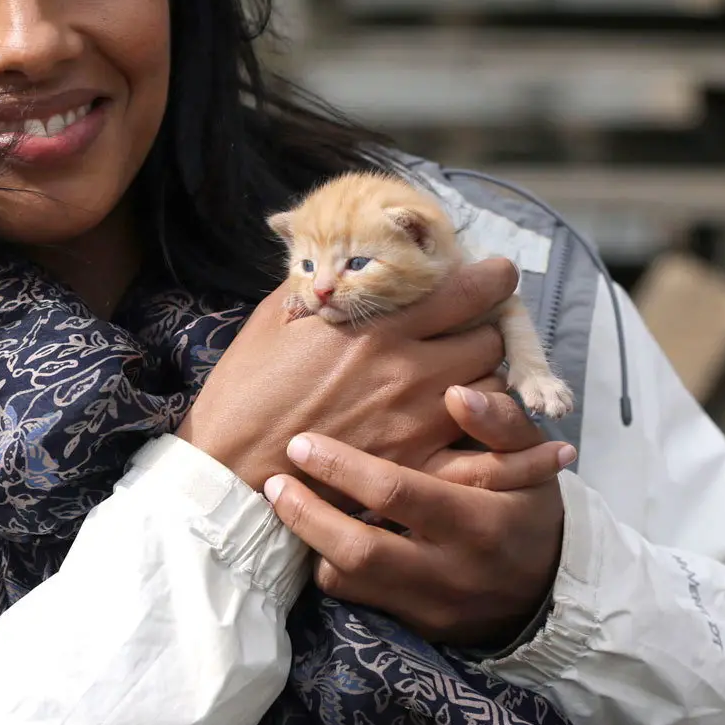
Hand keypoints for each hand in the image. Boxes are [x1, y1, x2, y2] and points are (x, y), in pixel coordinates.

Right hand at [177, 258, 518, 492]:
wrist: (231, 465)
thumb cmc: (248, 387)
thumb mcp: (279, 316)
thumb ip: (326, 283)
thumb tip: (347, 258)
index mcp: (379, 326)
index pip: (471, 290)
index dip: (493, 279)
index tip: (493, 277)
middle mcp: (410, 370)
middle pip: (490, 341)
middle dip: (483, 332)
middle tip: (465, 334)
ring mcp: (417, 422)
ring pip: (491, 392)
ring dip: (481, 382)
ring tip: (459, 381)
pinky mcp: (414, 465)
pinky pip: (475, 447)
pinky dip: (476, 433)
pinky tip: (464, 428)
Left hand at [263, 386, 573, 647]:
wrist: (551, 592)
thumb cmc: (530, 510)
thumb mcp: (534, 463)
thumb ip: (500, 423)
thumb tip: (456, 393)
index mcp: (479, 522)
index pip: (398, 494)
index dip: (344, 468)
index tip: (303, 444)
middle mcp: (450, 572)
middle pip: (359, 551)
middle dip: (306, 515)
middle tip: (272, 481)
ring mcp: (430, 607)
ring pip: (349, 582)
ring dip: (311, 543)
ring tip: (286, 503)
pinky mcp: (416, 627)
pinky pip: (359, 600)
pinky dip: (333, 566)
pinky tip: (320, 534)